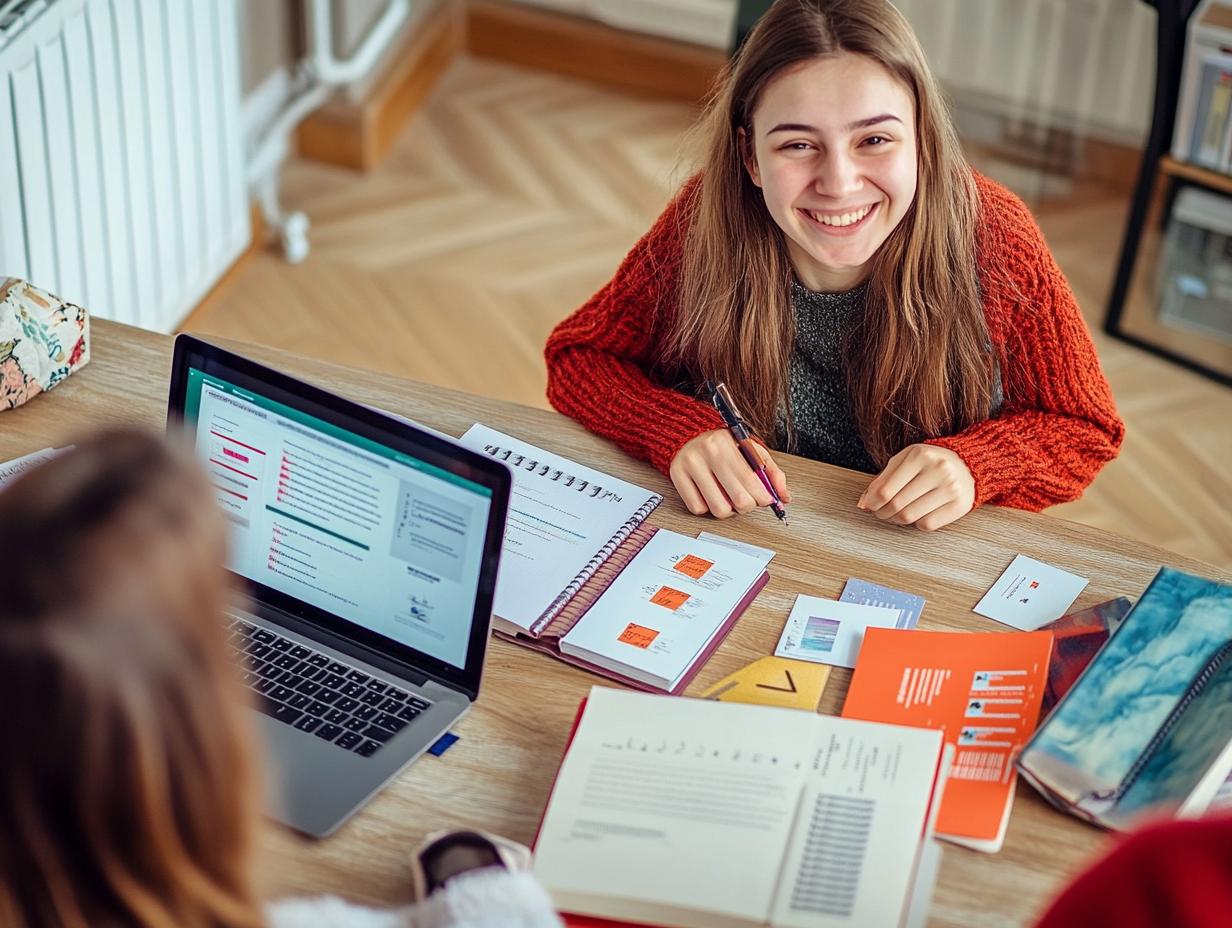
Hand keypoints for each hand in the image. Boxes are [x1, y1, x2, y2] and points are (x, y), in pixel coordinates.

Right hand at [669, 429, 790, 518]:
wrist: (686, 430)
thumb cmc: (721, 442)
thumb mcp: (749, 448)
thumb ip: (771, 471)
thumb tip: (784, 496)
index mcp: (726, 443)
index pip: (751, 481)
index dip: (763, 497)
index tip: (766, 499)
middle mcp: (706, 453)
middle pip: (738, 499)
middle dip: (748, 505)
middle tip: (747, 499)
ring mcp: (689, 466)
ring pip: (718, 509)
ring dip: (728, 509)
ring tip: (728, 497)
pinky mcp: (676, 477)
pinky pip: (698, 509)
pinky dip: (707, 507)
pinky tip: (710, 494)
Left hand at [859, 444, 973, 530]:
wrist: (968, 464)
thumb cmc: (929, 462)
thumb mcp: (904, 460)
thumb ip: (882, 479)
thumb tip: (863, 503)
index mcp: (919, 455)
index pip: (885, 490)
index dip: (871, 503)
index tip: (868, 506)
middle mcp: (937, 470)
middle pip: (896, 505)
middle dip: (882, 513)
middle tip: (879, 512)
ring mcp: (951, 488)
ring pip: (910, 516)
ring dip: (896, 520)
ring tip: (894, 514)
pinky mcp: (960, 505)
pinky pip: (927, 524)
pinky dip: (916, 523)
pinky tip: (917, 514)